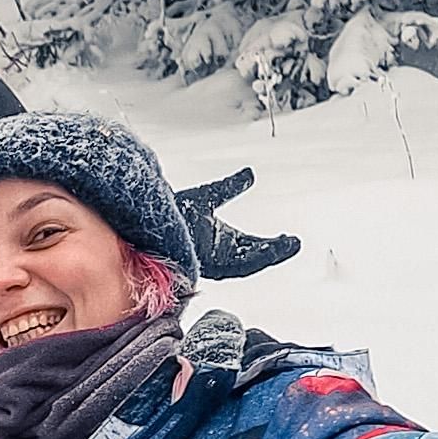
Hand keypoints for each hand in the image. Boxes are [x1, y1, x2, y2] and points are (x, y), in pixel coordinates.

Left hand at [178, 166, 299, 277]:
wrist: (143, 215)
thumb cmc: (170, 211)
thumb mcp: (208, 196)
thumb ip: (230, 188)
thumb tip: (250, 174)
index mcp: (221, 245)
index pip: (252, 250)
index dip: (273, 248)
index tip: (292, 240)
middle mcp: (216, 255)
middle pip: (251, 258)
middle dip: (274, 252)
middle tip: (295, 243)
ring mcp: (207, 259)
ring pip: (242, 264)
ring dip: (267, 255)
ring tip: (288, 245)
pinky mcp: (198, 259)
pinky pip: (222, 263)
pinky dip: (245, 258)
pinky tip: (260, 250)